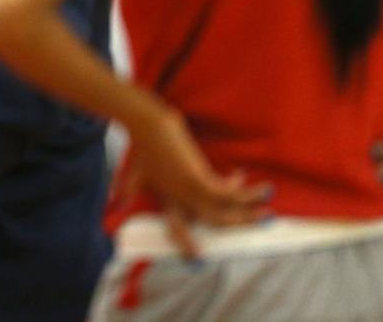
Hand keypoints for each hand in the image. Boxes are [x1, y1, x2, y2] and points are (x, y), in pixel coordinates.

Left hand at [125, 105, 271, 257]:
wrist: (145, 125)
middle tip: (259, 226)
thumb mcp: (134, 173)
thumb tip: (115, 204)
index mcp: (166, 200)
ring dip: (247, 212)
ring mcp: (188, 189)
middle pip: (210, 222)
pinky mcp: (197, 176)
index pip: (175, 227)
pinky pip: (226, 193)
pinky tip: (250, 181)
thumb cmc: (141, 147)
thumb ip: (125, 191)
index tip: (197, 257)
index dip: (184, 242)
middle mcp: (179, 199)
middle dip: (236, 226)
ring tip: (267, 212)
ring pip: (223, 211)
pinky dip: (241, 191)